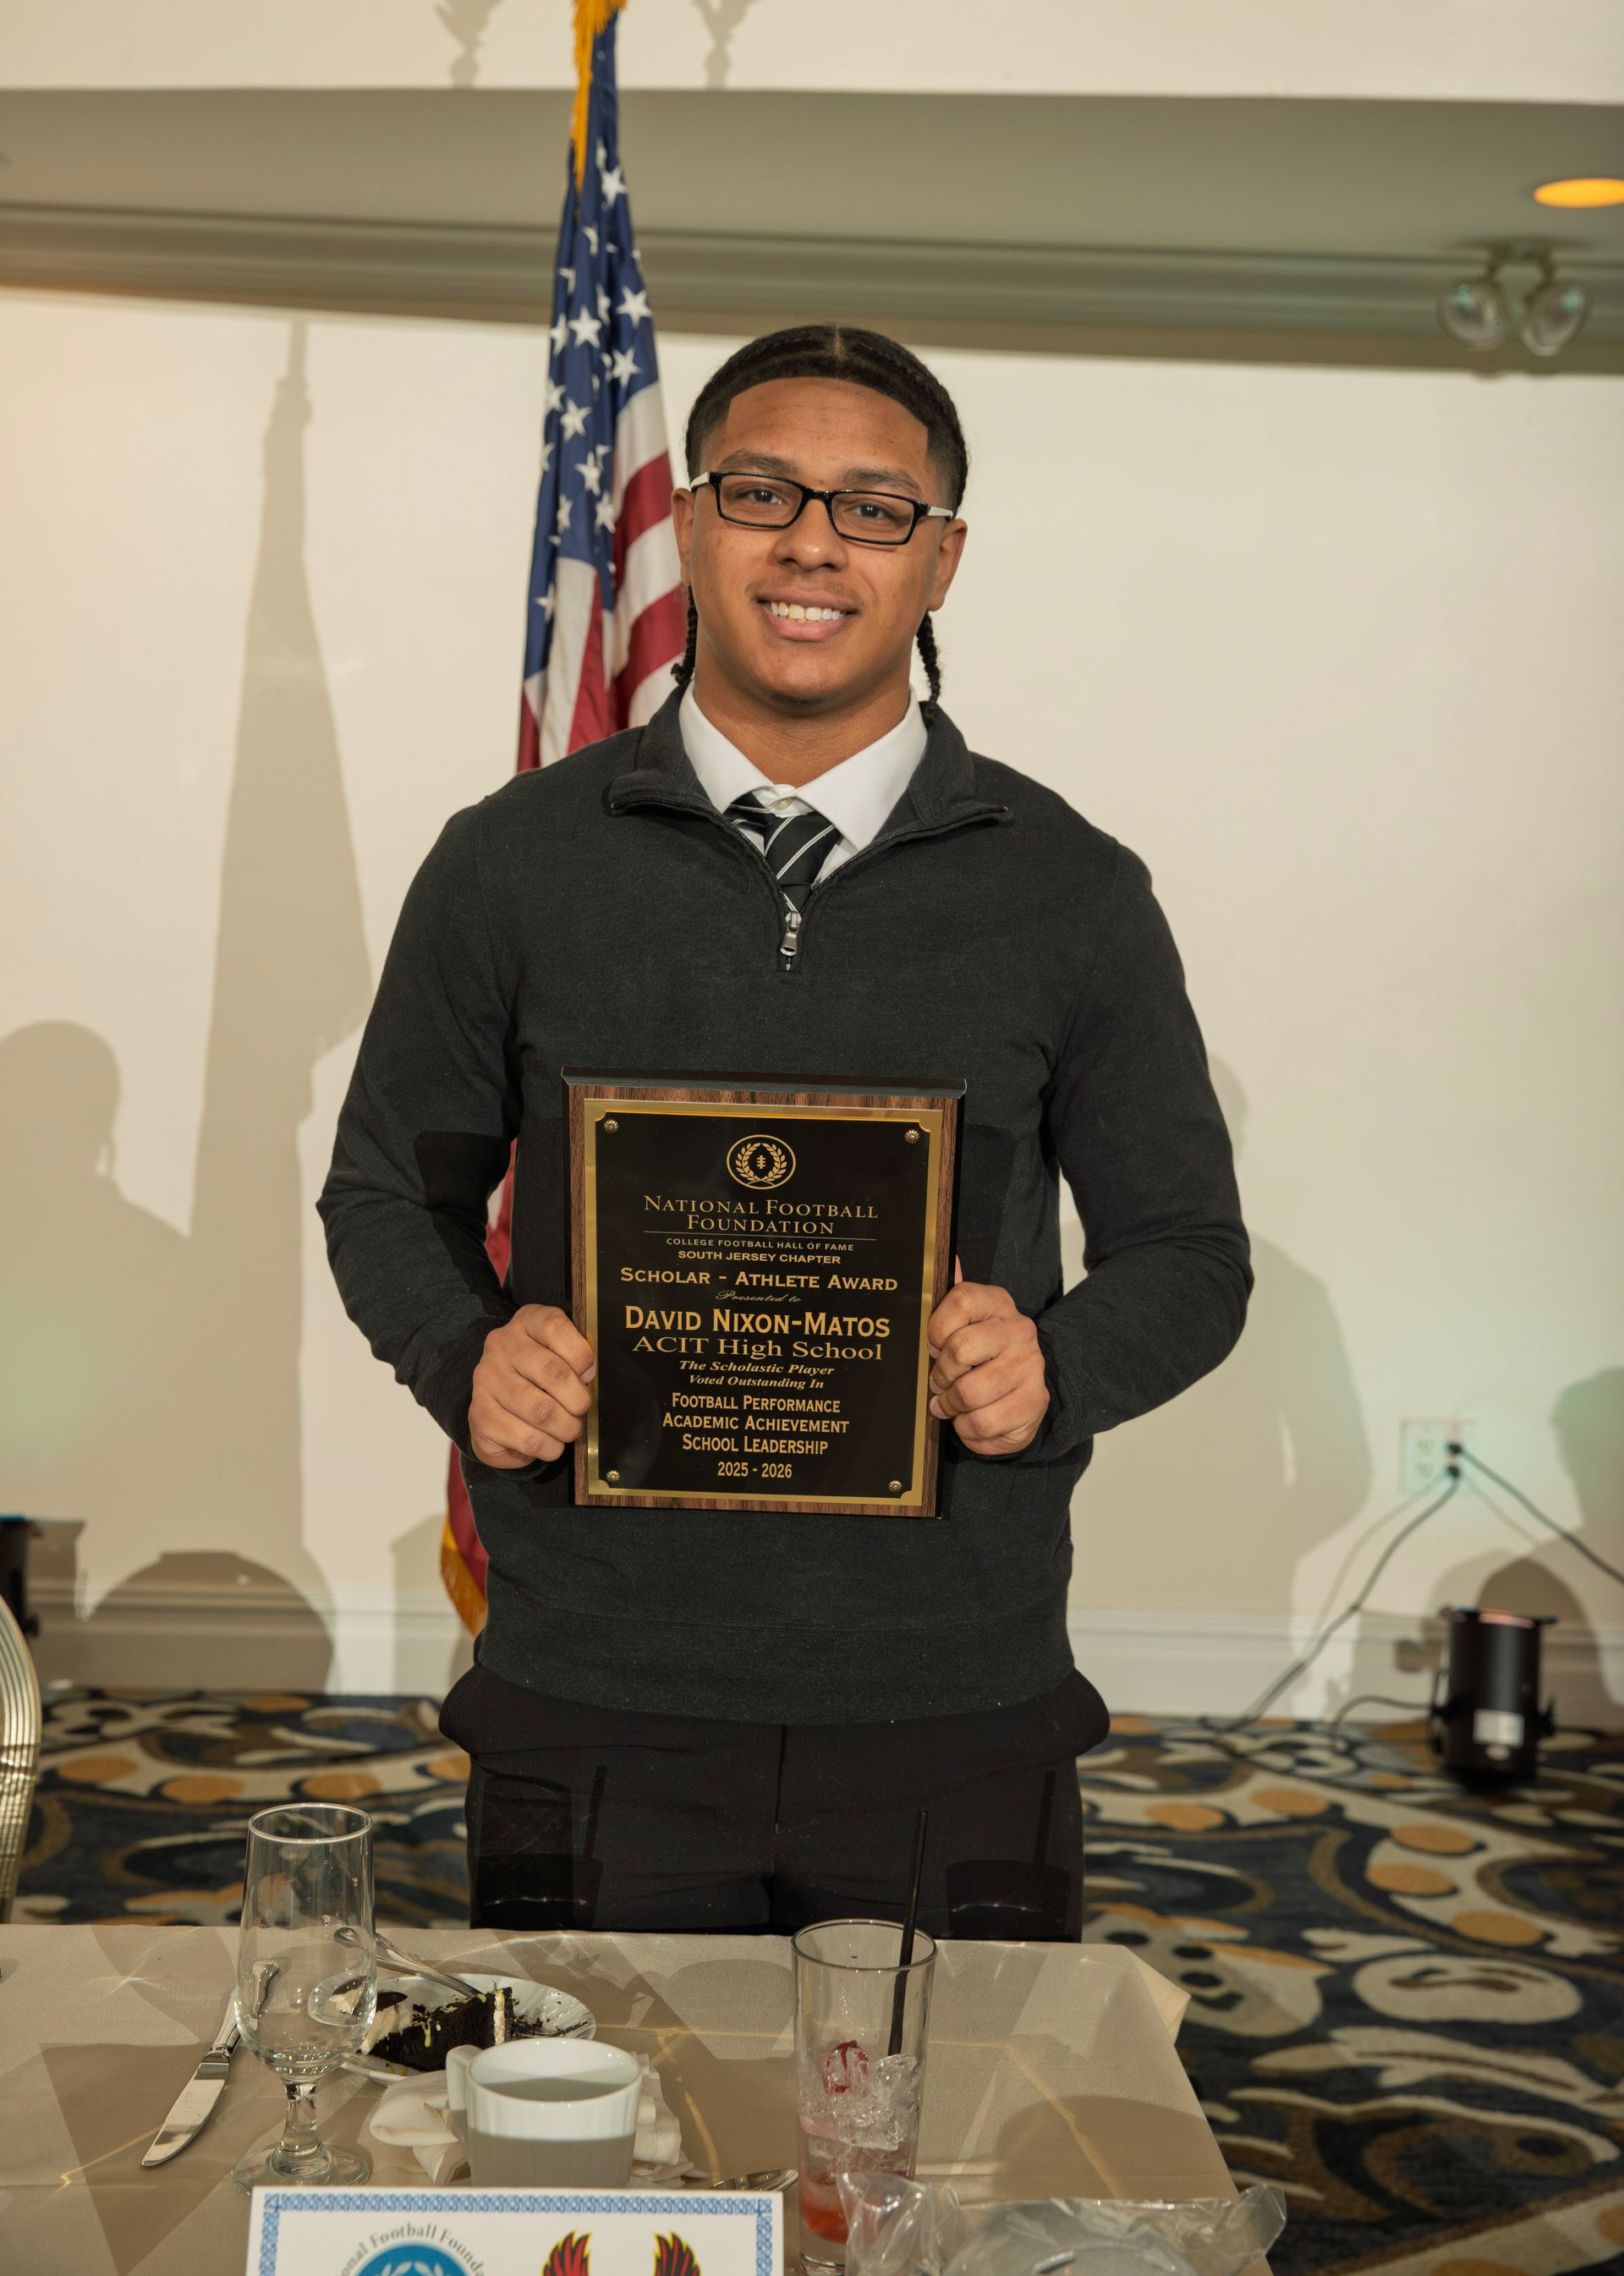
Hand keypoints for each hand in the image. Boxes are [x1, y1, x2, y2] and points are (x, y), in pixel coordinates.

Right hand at [468, 1305, 595, 1468]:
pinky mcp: (480, 1415)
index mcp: (526, 1322)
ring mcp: (486, 1380)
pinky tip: (551, 1443)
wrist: (497, 1413)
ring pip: (542, 1411)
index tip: (589, 1375)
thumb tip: (589, 1372)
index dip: (581, 1354)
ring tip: (569, 1429)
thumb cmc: (540, 1380)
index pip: (555, 1326)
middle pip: (553, 1373)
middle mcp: (501, 1346)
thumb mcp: (561, 1356)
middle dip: (578, 1400)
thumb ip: (578, 1355)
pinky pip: (528, 1439)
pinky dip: (550, 1447)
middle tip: (581, 1410)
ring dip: (567, 1428)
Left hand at [926, 1269, 1048, 1457]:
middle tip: (939, 1382)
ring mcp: (1030, 1367)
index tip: (933, 1347)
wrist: (1024, 1388)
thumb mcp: (966, 1322)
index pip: (960, 1300)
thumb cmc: (982, 1353)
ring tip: (952, 1403)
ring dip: (951, 1405)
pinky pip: (982, 1423)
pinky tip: (970, 1418)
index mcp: (997, 1303)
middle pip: (960, 1349)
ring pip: (969, 1393)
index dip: (935, 1330)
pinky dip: (966, 1428)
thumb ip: (950, 1296)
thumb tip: (944, 1253)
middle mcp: (1018, 1330)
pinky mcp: (1034, 1403)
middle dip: (939, 1374)